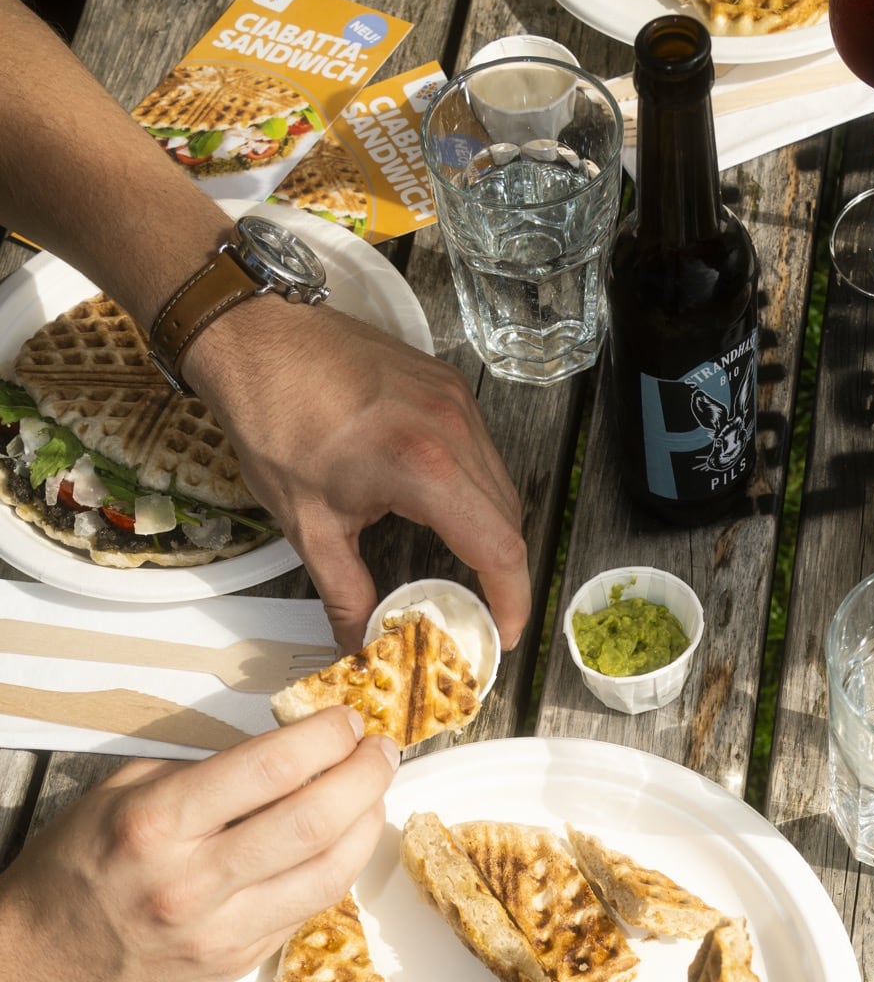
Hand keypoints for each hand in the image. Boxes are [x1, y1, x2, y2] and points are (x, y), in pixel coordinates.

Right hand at [0, 708, 395, 981]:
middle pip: (314, 820)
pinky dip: (339, 867)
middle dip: (364, 776)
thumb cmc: (73, 872)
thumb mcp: (120, 794)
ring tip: (375, 793)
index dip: (324, 737)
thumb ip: (201, 773)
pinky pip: (310, 908)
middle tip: (380, 752)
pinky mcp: (238, 962)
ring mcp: (220, 930)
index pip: (269, 768)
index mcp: (158, 823)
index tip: (346, 722)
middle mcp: (193, 880)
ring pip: (329, 873)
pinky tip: (346, 840)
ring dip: (367, 825)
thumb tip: (282, 755)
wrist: (38, 965)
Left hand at [185, 299, 530, 655]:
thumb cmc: (274, 417)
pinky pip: (483, 453)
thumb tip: (361, 643)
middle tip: (480, 614)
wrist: (254, 338)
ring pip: (501, 485)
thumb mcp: (308, 524)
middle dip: (502, 575)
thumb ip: (345, 594)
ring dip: (491, 533)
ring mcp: (455, 401)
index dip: (511, 600)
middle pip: (508, 520)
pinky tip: (450, 514)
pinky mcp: (447, 386)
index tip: (501, 634)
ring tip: (468, 572)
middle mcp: (453, 428)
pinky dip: (477, 493)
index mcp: (425, 466)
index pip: (499, 548)